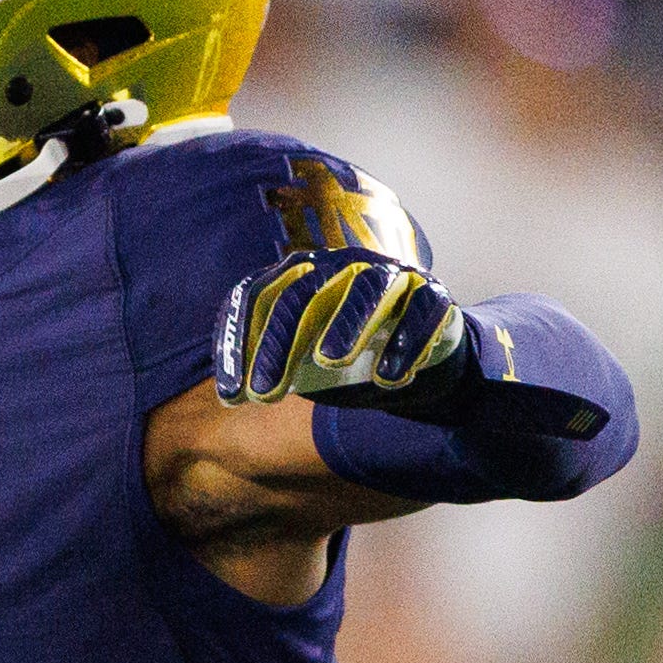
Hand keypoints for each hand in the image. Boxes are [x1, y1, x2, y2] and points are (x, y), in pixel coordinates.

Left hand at [214, 237, 470, 408]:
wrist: (416, 363)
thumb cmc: (349, 364)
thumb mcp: (305, 368)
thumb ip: (274, 371)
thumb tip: (232, 394)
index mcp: (300, 277)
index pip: (259, 296)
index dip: (239, 341)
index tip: (232, 396)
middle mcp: (340, 266)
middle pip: (302, 293)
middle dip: (280, 343)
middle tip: (265, 395)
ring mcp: (388, 275)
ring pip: (366, 289)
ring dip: (348, 323)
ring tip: (330, 362)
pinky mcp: (431, 294)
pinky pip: (420, 310)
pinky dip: (406, 342)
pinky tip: (390, 379)